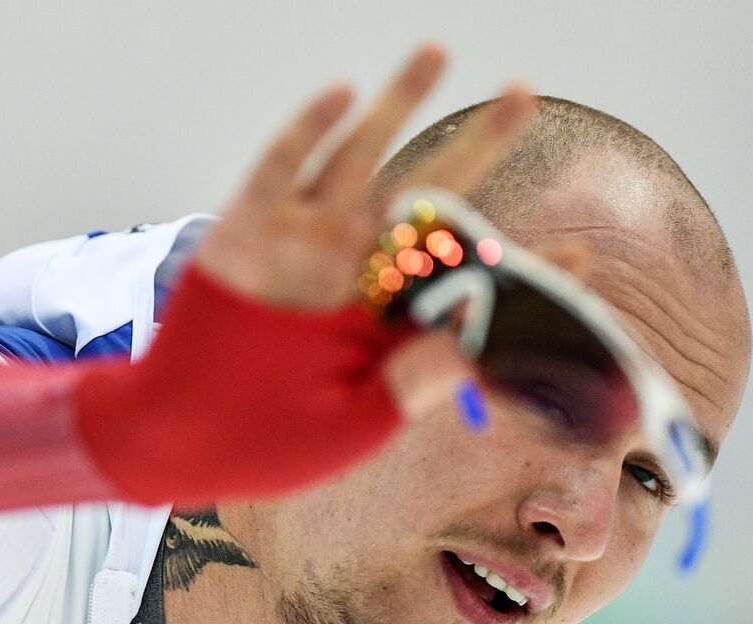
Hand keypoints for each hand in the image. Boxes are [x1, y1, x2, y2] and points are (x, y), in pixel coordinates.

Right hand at [191, 44, 592, 419]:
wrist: (174, 438)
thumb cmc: (263, 443)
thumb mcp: (353, 424)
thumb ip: (418, 379)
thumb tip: (489, 336)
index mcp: (385, 321)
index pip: (464, 280)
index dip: (519, 264)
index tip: (578, 254)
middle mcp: (350, 272)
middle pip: (424, 194)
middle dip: (477, 145)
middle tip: (523, 92)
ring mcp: (298, 245)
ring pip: (358, 159)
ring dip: (396, 104)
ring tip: (437, 52)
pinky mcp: (244, 230)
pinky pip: (280, 168)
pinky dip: (307, 130)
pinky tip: (343, 95)